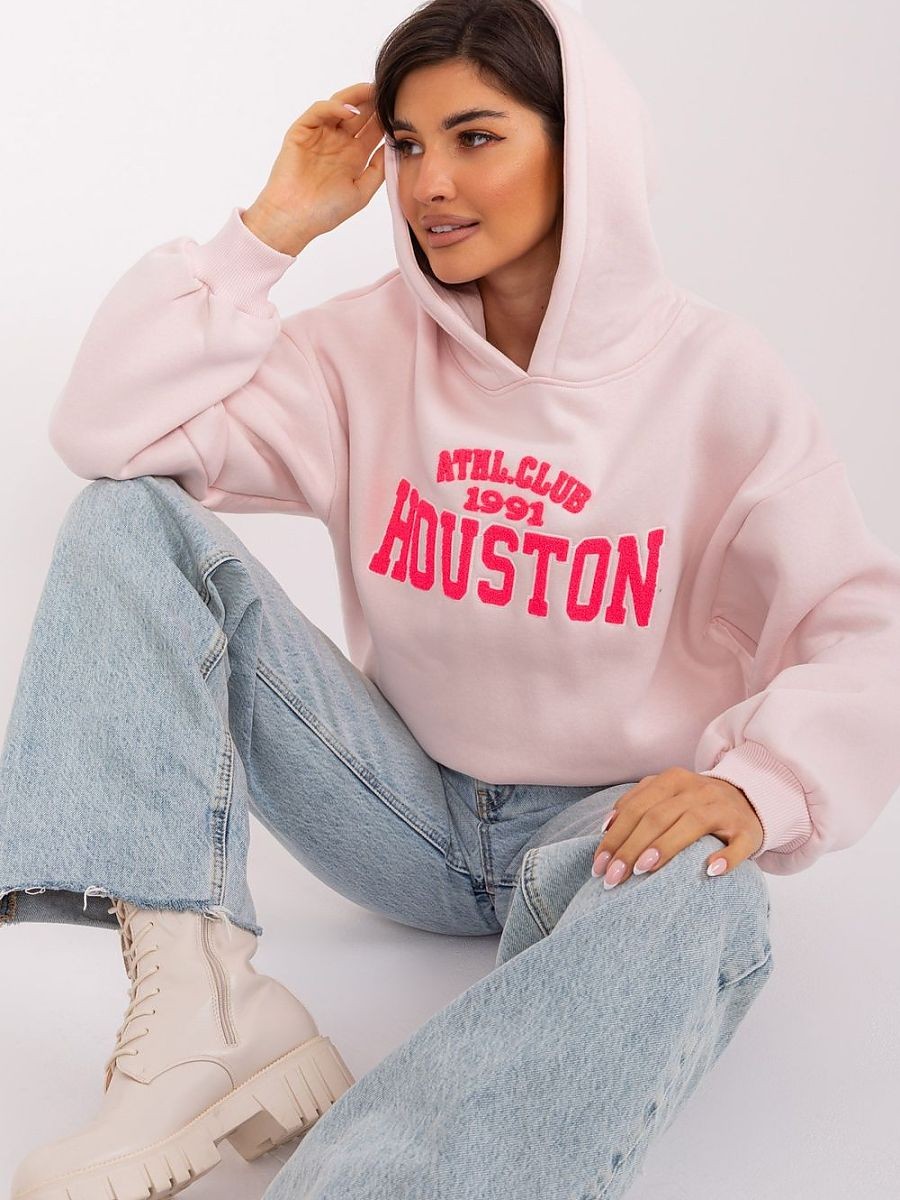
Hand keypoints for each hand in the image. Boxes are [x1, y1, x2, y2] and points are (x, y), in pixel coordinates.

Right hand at [243, 81, 385, 254]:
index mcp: (354, 156)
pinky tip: (350, 111)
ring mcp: (320, 135)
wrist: (295, 219)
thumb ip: (379, 169)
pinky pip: (319, 111)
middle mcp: (338, 142)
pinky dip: (334, 107)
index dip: (386, 118)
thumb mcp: (362, 191)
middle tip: (389, 91)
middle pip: (359, 113)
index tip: (401, 109)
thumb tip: (394, 146)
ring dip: (356, 96)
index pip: (373, 129)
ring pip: (339, 106)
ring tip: (372, 91)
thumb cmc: (326, 211)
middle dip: (373, 101)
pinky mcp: (301, 131)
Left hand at [591, 767, 764, 886]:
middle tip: (613, 877)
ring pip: (691, 824)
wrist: (751, 798)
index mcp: (674, 780)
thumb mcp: (667, 795)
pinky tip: (710, 871)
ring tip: (642, 870)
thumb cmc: (696, 804)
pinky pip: (738, 844)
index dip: (615, 836)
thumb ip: (637, 805)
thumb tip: (605, 829)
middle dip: (630, 848)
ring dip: (665, 847)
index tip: (599, 865)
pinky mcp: (748, 830)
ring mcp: (724, 808)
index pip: (637, 807)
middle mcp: (698, 790)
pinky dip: (725, 858)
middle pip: (657, 817)